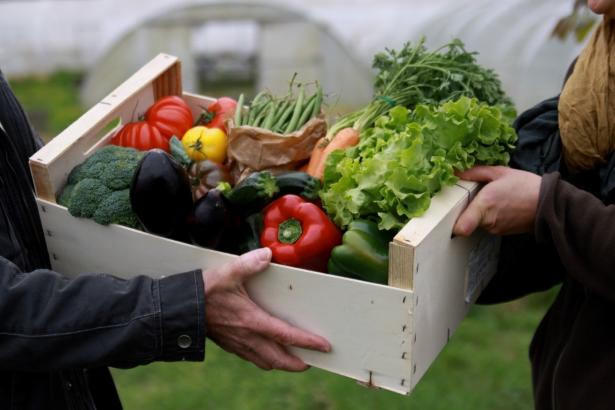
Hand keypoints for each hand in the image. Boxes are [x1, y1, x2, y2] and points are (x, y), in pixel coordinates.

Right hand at [203, 248, 330, 370]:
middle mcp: (248, 337)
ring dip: (281, 363)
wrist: (179, 308)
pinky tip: (266, 351)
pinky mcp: (229, 345)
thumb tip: (267, 254)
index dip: (307, 342)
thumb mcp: (228, 272)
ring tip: (293, 360)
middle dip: (297, 364)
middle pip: (279, 359)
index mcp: (252, 321)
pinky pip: (252, 358)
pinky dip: (265, 359)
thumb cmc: (205, 291)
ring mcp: (238, 344)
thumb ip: (249, 263)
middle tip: (312, 362)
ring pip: (265, 362)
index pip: (286, 335)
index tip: (324, 347)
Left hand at [453, 166, 540, 236]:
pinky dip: (490, 217)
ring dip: (480, 212)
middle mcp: (487, 221)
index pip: (461, 227)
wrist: (550, 203)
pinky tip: (501, 206)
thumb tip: (456, 171)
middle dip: (467, 209)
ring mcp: (495, 229)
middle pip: (466, 220)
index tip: (450, 212)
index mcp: (484, 205)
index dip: (453, 223)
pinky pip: (488, 225)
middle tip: (473, 196)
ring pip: (477, 222)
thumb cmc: (526, 186)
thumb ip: (476, 172)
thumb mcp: (500, 172)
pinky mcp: (501, 232)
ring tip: (492, 199)